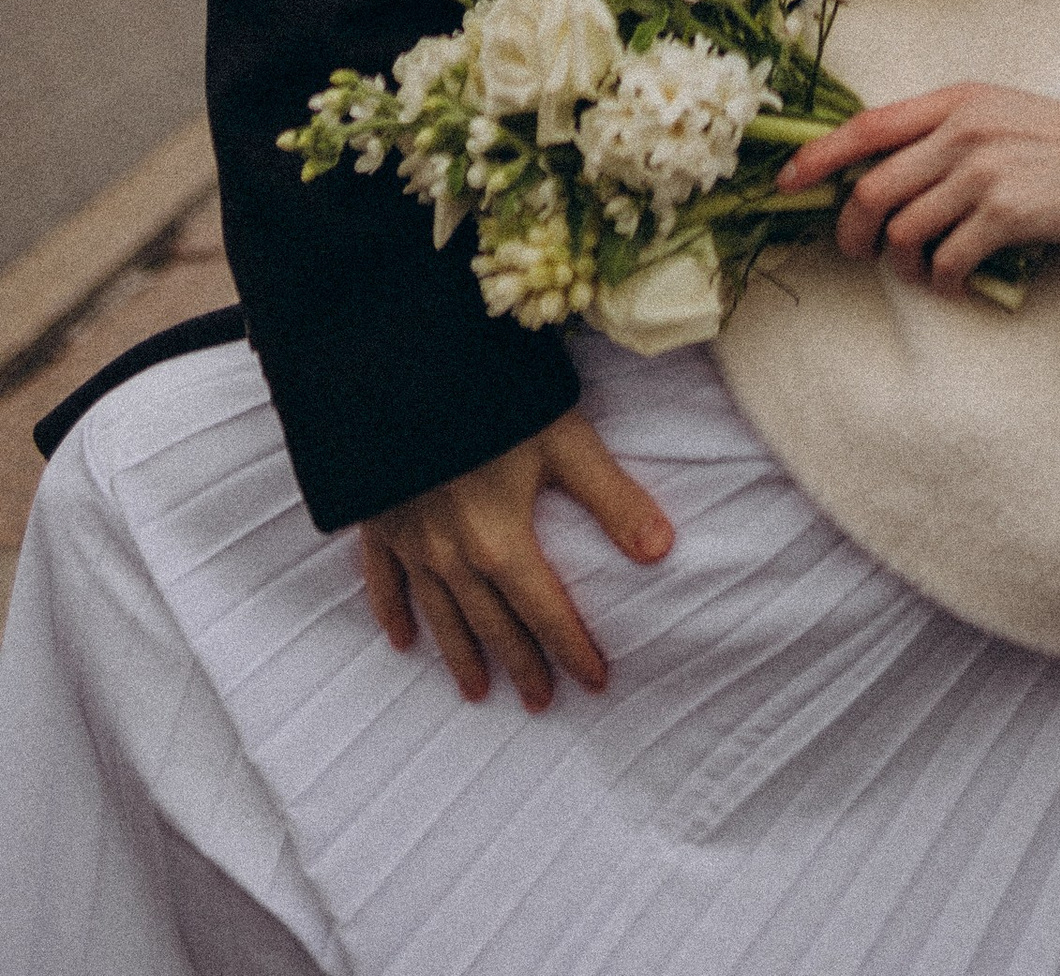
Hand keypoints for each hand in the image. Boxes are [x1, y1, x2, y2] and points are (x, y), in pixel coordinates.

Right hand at [357, 407, 673, 710]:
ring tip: (478, 691)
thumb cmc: (492, 403)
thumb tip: (664, 551)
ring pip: (440, 616)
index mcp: (501, 545)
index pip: (546, 612)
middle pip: (493, 625)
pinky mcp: (377, 524)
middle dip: (521, 665)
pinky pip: (383, 583)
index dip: (572, 649)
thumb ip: (613, 498)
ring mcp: (411, 544)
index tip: (593, 682)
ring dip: (460, 656)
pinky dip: (393, 614)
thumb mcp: (566, 442)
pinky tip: (402, 640)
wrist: (402, 375)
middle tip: (539, 702)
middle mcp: (453, 559)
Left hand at [786, 84, 1059, 295]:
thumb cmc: (1054, 144)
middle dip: (853, 229)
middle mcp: (964, 131)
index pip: (869, 125)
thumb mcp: (996, 114)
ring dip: (902, 263)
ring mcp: (984, 172)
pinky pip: (944, 260)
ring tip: (918, 269)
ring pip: (904, 231)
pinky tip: (952, 282)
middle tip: (857, 248)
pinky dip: (940, 281)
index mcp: (957, 100)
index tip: (788, 181)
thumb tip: (873, 170)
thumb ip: (941, 130)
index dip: (820, 154)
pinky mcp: (1004, 214)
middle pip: (874, 189)